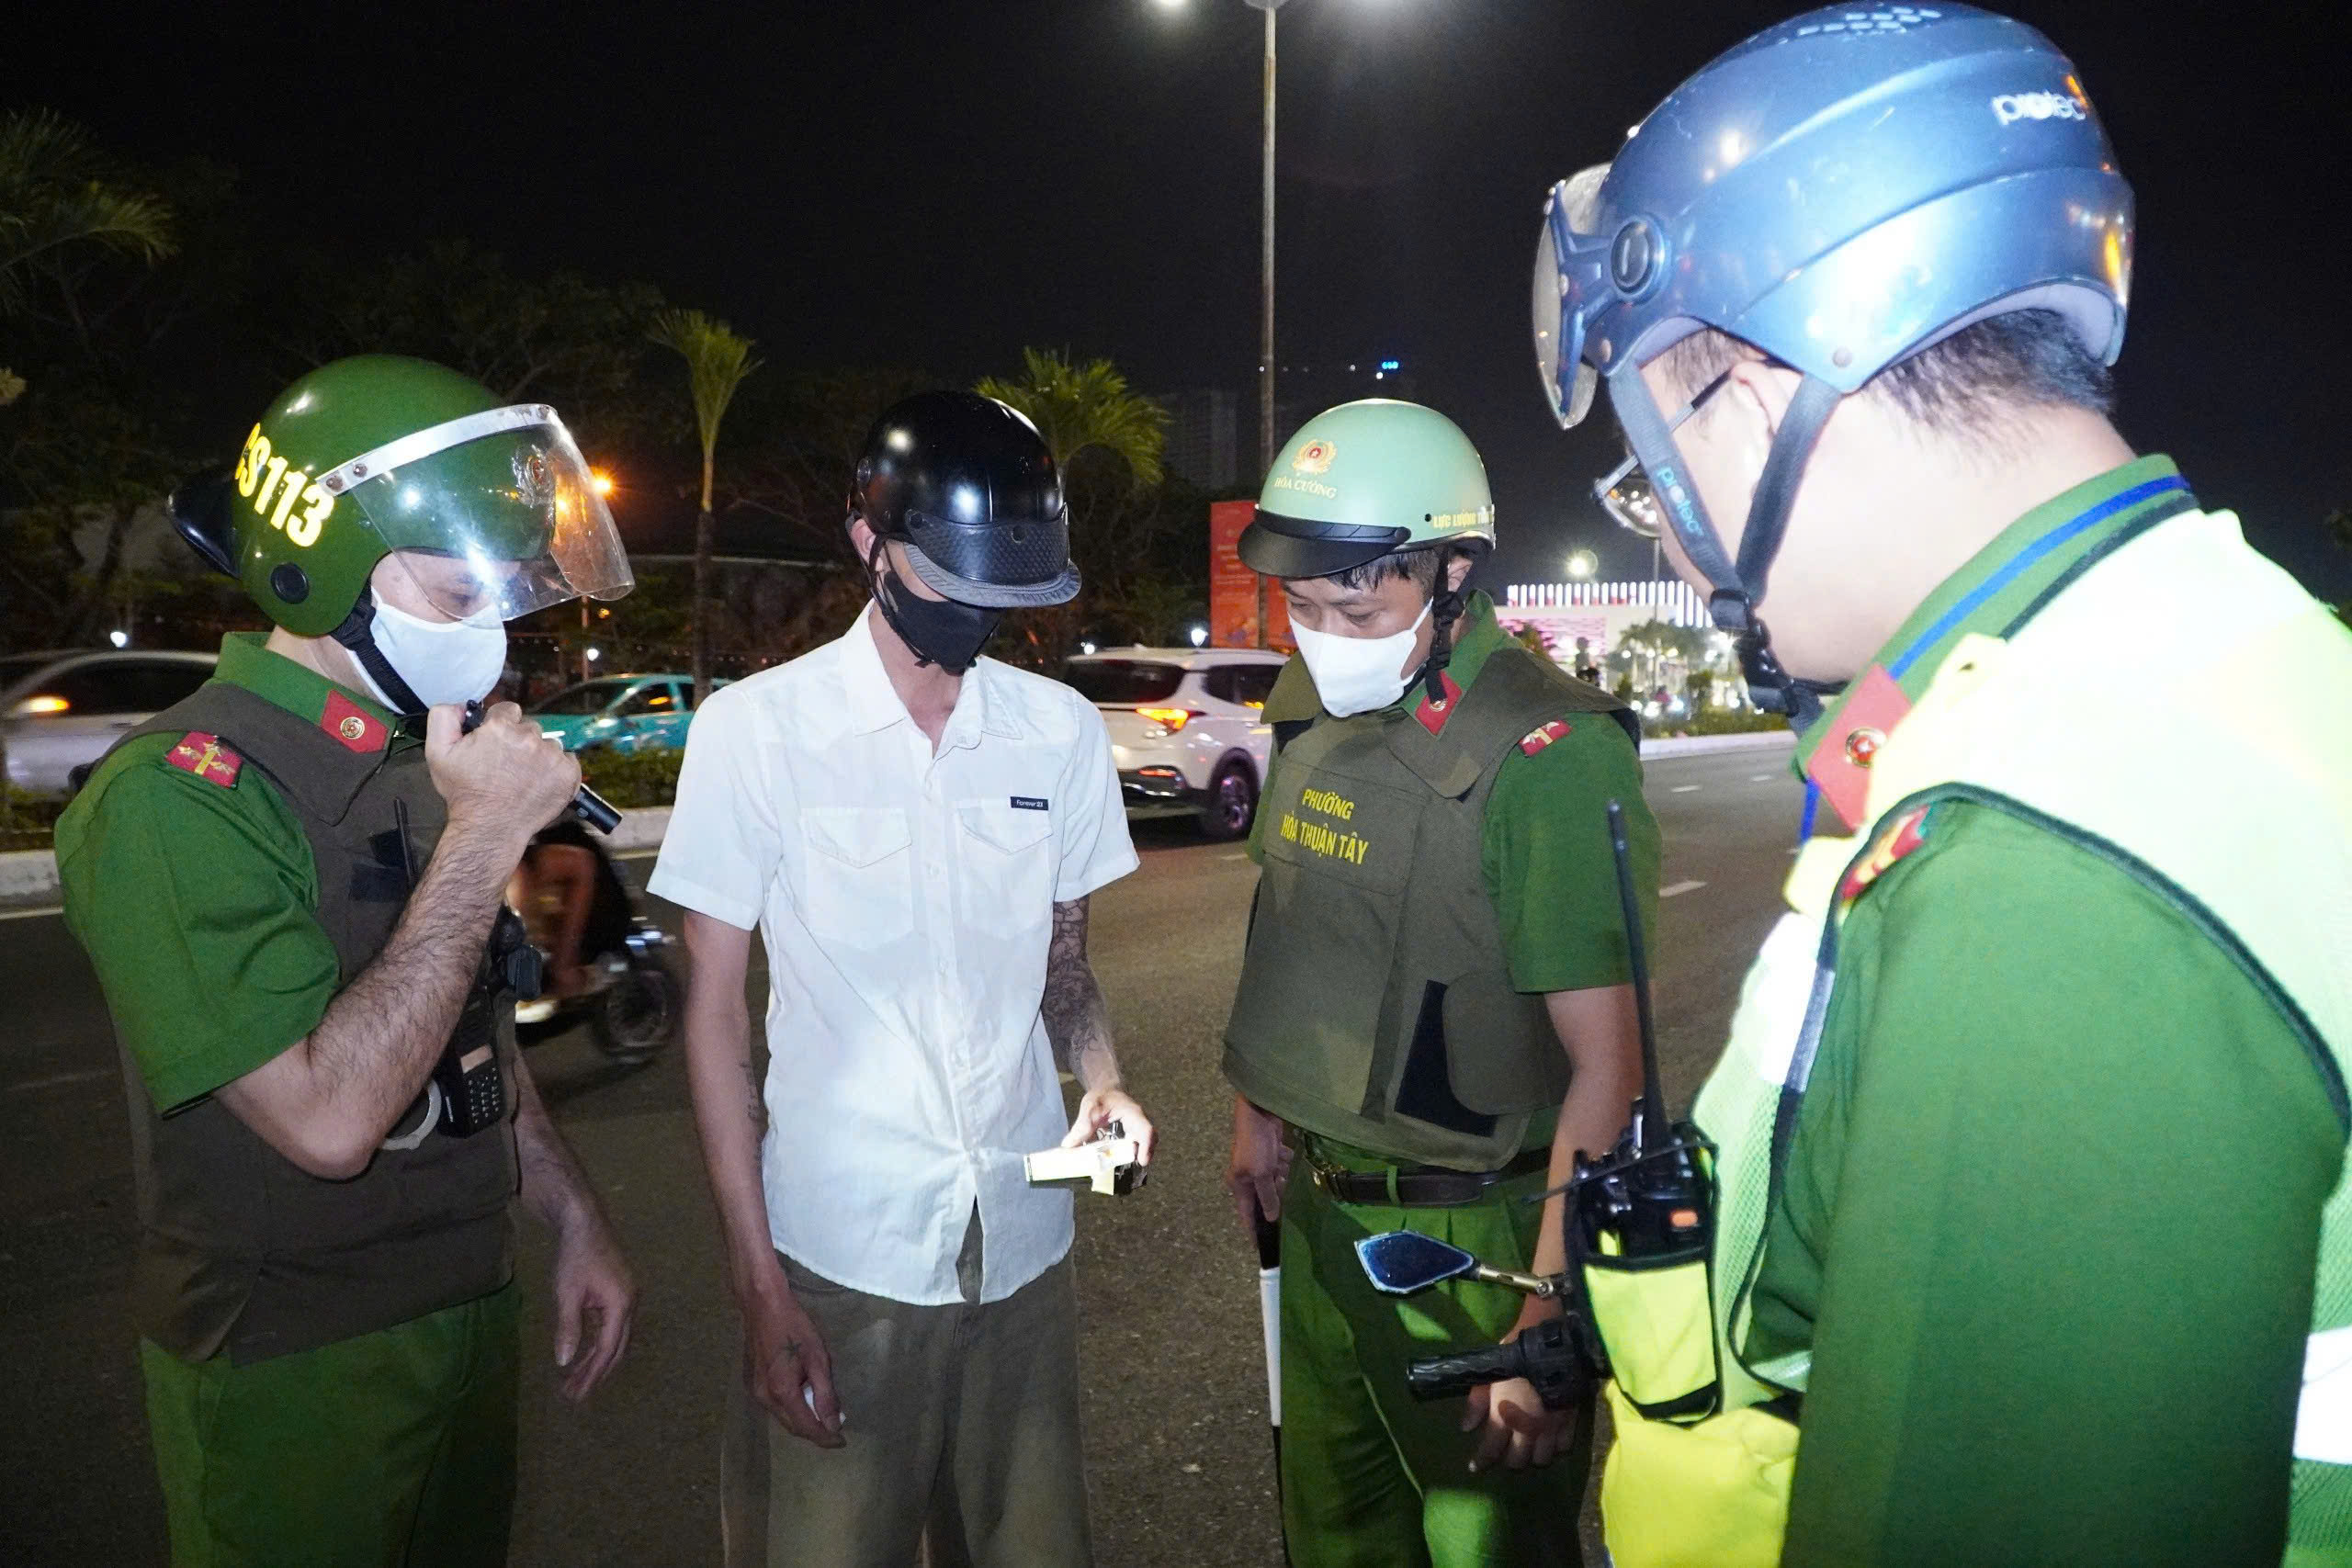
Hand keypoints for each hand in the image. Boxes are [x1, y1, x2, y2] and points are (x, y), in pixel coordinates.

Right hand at [426, 701, 578, 846]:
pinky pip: (567, 760)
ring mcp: (551, 756)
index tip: (495, 742)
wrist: (489, 828)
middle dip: (519, 741)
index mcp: (500, 728)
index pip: (507, 710)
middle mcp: (529, 738)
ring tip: (522, 778)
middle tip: (506, 765)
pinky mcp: (567, 773)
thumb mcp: (437, 753)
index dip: (499, 725)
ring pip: (548, 744)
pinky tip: (540, 783)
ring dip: (538, 756)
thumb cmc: (464, 794)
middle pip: (529, 728)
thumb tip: (461, 706)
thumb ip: (443, 718)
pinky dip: (557, 769)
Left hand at [549, 1208, 634, 1402]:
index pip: (608, 1349)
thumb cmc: (575, 1256)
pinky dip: (598, 1344)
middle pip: (616, 1348)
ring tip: (576, 1380)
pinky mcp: (618, 1293)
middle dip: (596, 1374)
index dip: (593, 1374)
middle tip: (574, 1396)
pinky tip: (584, 1353)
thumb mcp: (567, 1293)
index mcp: (622, 1304)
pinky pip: (611, 1327)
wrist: (584, 1221)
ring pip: (615, 1339)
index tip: (576, 1394)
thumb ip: (569, 1328)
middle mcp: (630, 1303)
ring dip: (597, 1360)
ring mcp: (626, 1298)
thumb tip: (564, 1362)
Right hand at [743, 1274, 843, 1448]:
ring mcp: (754, 1392)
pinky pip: (775, 1406)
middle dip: (815, 1431)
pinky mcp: (751, 1384)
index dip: (825, 1438)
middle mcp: (764, 1398)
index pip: (806, 1427)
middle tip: (836, 1429)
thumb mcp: (818, 1358)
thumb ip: (825, 1395)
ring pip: (783, 1417)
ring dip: (803, 1420)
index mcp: (782, 1392)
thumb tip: (834, 1424)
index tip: (842, 1442)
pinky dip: (791, 1408)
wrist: (761, 1305)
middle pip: (793, 1426)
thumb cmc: (794, 1326)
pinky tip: (804, 1399)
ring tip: (824, 1414)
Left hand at [1063, 1087, 1155, 1163]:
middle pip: (1149, 1142)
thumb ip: (1082, 1126)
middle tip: (1131, 1168)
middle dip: (1142, 1156)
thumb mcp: (1090, 1107)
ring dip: (1132, 1158)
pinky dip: (1124, 1156)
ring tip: (1116, 1165)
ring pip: (1142, 1147)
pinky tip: (1111, 1162)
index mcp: (1133, 1114)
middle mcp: (1139, 1124)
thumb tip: (1068, 1146)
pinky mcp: (1131, 1137)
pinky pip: (1132, 1149)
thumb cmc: (1101, 1096)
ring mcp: (1136, 1131)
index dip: (1146, 1146)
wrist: (1106, 1090)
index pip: (1146, 1130)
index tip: (1142, 1161)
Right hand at [1224, 1095, 1291, 1239]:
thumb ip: (1267, 1196)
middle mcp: (1249, 1177)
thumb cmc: (1255, 1145)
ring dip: (1286, 1184)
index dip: (1252, 1229)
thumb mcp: (1261, 1174)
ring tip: (1300, 1194)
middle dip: (1276, 1205)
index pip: (1246, 1213)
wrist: (1258, 1113)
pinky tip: (1298, 1170)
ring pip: (1276, 1182)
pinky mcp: (1271, 1152)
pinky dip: (1289, 1167)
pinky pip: (1282, 1166)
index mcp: (1240, 1184)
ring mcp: (1261, 1164)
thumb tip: (1271, 1217)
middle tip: (1291, 1221)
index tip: (1260, 1247)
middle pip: (1264, 1198)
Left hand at [1462, 1300, 1577, 1472]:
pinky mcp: (1570, 1422)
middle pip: (1517, 1461)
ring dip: (1532, 1457)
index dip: (1482, 1461)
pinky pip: (1563, 1448)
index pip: (1491, 1451)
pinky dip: (1554, 1448)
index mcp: (1505, 1418)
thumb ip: (1477, 1404)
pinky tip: (1549, 1441)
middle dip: (1508, 1460)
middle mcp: (1527, 1430)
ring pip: (1541, 1460)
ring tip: (1527, 1448)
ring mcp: (1551, 1429)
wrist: (1551, 1346)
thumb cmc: (1515, 1357)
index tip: (1475, 1467)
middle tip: (1504, 1452)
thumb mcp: (1489, 1376)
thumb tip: (1466, 1428)